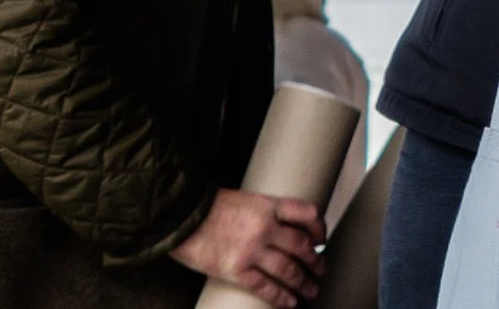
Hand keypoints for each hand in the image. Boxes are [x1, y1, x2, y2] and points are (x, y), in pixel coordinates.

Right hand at [171, 188, 324, 307]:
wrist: (177, 216)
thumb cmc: (204, 206)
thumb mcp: (242, 199)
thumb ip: (261, 213)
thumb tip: (277, 231)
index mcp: (268, 205)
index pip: (306, 213)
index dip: (319, 228)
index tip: (322, 238)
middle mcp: (265, 227)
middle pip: (301, 246)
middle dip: (315, 260)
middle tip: (322, 269)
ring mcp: (251, 250)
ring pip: (288, 270)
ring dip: (304, 282)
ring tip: (311, 290)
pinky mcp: (235, 270)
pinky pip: (265, 287)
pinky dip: (281, 297)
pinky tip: (290, 303)